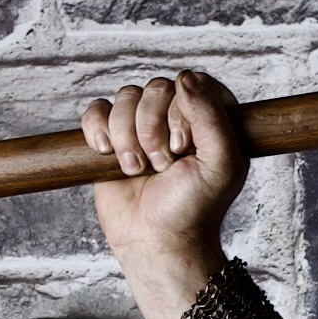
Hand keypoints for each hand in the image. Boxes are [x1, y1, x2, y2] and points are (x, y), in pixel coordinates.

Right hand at [80, 71, 246, 318]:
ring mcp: (141, 125)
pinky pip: (96, 110)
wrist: (156, 241)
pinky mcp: (111, 137)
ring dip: (128, 137)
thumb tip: (185, 77)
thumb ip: (213, 118)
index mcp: (208, 118)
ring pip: (125, 96)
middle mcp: (175, 116)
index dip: (183, 111)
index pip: (192, 82)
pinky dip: (99, 132)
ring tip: (139, 169)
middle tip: (163, 165)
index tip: (186, 147)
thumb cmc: (194, 208)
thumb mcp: (221, 166)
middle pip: (155, 87)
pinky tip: (109, 157)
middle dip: (153, 129)